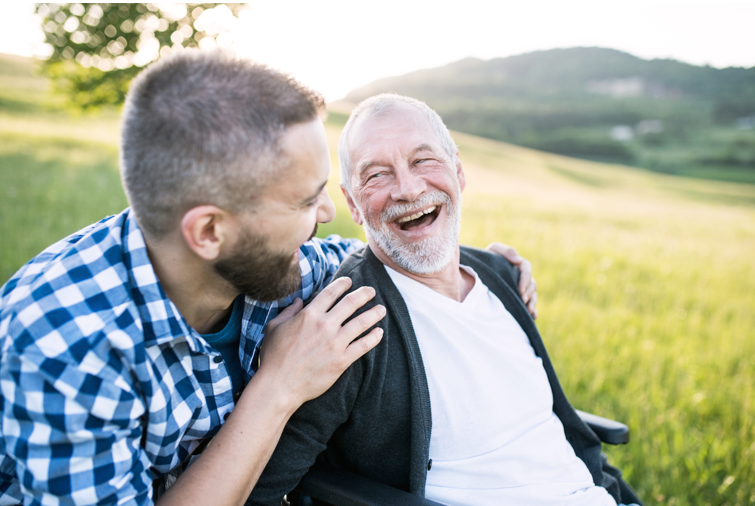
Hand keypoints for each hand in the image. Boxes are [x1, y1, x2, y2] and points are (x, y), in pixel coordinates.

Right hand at [258, 277, 384, 405]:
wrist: (279, 385)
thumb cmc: (273, 357)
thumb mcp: (274, 327)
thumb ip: (288, 311)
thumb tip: (299, 301)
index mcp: (309, 315)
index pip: (331, 293)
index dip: (342, 284)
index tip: (349, 281)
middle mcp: (324, 325)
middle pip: (351, 303)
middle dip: (364, 294)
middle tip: (371, 291)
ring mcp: (335, 343)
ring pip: (361, 322)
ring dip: (374, 313)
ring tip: (381, 309)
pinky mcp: (341, 361)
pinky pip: (363, 346)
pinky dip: (374, 338)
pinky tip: (379, 332)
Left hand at [485, 242, 537, 318]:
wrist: (478, 269)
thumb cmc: (487, 258)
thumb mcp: (495, 250)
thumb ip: (507, 251)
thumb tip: (519, 260)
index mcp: (518, 265)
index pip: (527, 270)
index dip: (525, 280)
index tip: (520, 290)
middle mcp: (522, 277)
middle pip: (532, 284)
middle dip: (528, 294)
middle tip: (522, 301)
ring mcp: (521, 288)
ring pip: (532, 295)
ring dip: (532, 303)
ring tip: (528, 311)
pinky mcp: (518, 297)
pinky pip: (529, 304)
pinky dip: (533, 311)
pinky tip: (533, 317)